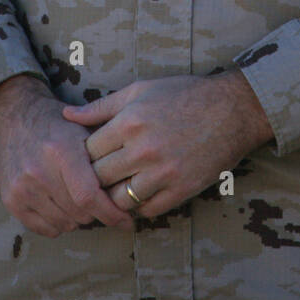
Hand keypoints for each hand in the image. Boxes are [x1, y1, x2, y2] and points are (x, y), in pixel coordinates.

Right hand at [0, 74, 134, 237]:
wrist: (13, 117)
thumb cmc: (57, 124)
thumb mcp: (83, 127)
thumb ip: (107, 152)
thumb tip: (137, 181)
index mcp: (61, 150)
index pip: (89, 196)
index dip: (111, 213)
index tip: (127, 221)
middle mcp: (38, 170)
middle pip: (79, 213)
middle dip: (97, 213)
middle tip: (104, 205)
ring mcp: (21, 187)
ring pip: (64, 223)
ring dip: (78, 218)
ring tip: (81, 201)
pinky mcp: (10, 200)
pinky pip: (44, 228)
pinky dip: (59, 223)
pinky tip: (63, 206)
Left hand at [61, 70, 273, 219]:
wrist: (232, 109)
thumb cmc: (184, 94)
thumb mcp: (141, 90)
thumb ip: (101, 106)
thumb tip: (66, 115)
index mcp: (130, 121)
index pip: (87, 152)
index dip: (83, 156)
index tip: (88, 156)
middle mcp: (143, 149)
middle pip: (99, 178)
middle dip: (94, 178)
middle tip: (96, 176)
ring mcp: (163, 173)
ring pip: (119, 200)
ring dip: (114, 196)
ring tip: (116, 187)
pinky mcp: (180, 190)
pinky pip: (146, 210)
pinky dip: (139, 205)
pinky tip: (140, 192)